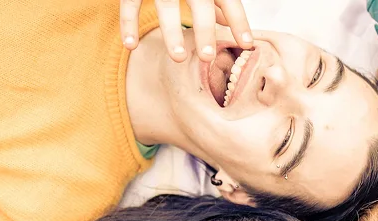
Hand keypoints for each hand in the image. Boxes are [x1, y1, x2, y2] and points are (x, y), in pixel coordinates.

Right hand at [120, 0, 253, 62]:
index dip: (239, 21)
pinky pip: (130, 2)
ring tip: (179, 57)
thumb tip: (230, 25)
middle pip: (199, 3)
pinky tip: (131, 45)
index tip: (248, 44)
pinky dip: (129, 23)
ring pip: (166, 5)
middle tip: (208, 57)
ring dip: (172, 32)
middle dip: (204, 29)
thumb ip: (216, 1)